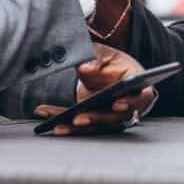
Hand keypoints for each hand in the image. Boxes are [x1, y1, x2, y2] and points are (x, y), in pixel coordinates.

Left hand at [33, 43, 154, 135]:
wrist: (106, 70)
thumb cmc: (112, 63)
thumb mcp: (106, 55)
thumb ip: (97, 61)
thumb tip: (86, 67)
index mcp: (137, 88)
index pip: (139, 98)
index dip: (130, 103)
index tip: (116, 103)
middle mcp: (126, 107)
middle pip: (114, 118)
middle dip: (95, 119)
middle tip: (78, 119)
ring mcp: (109, 117)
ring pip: (94, 126)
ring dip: (75, 128)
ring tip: (56, 125)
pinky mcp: (93, 121)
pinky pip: (77, 124)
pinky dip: (60, 119)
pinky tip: (44, 113)